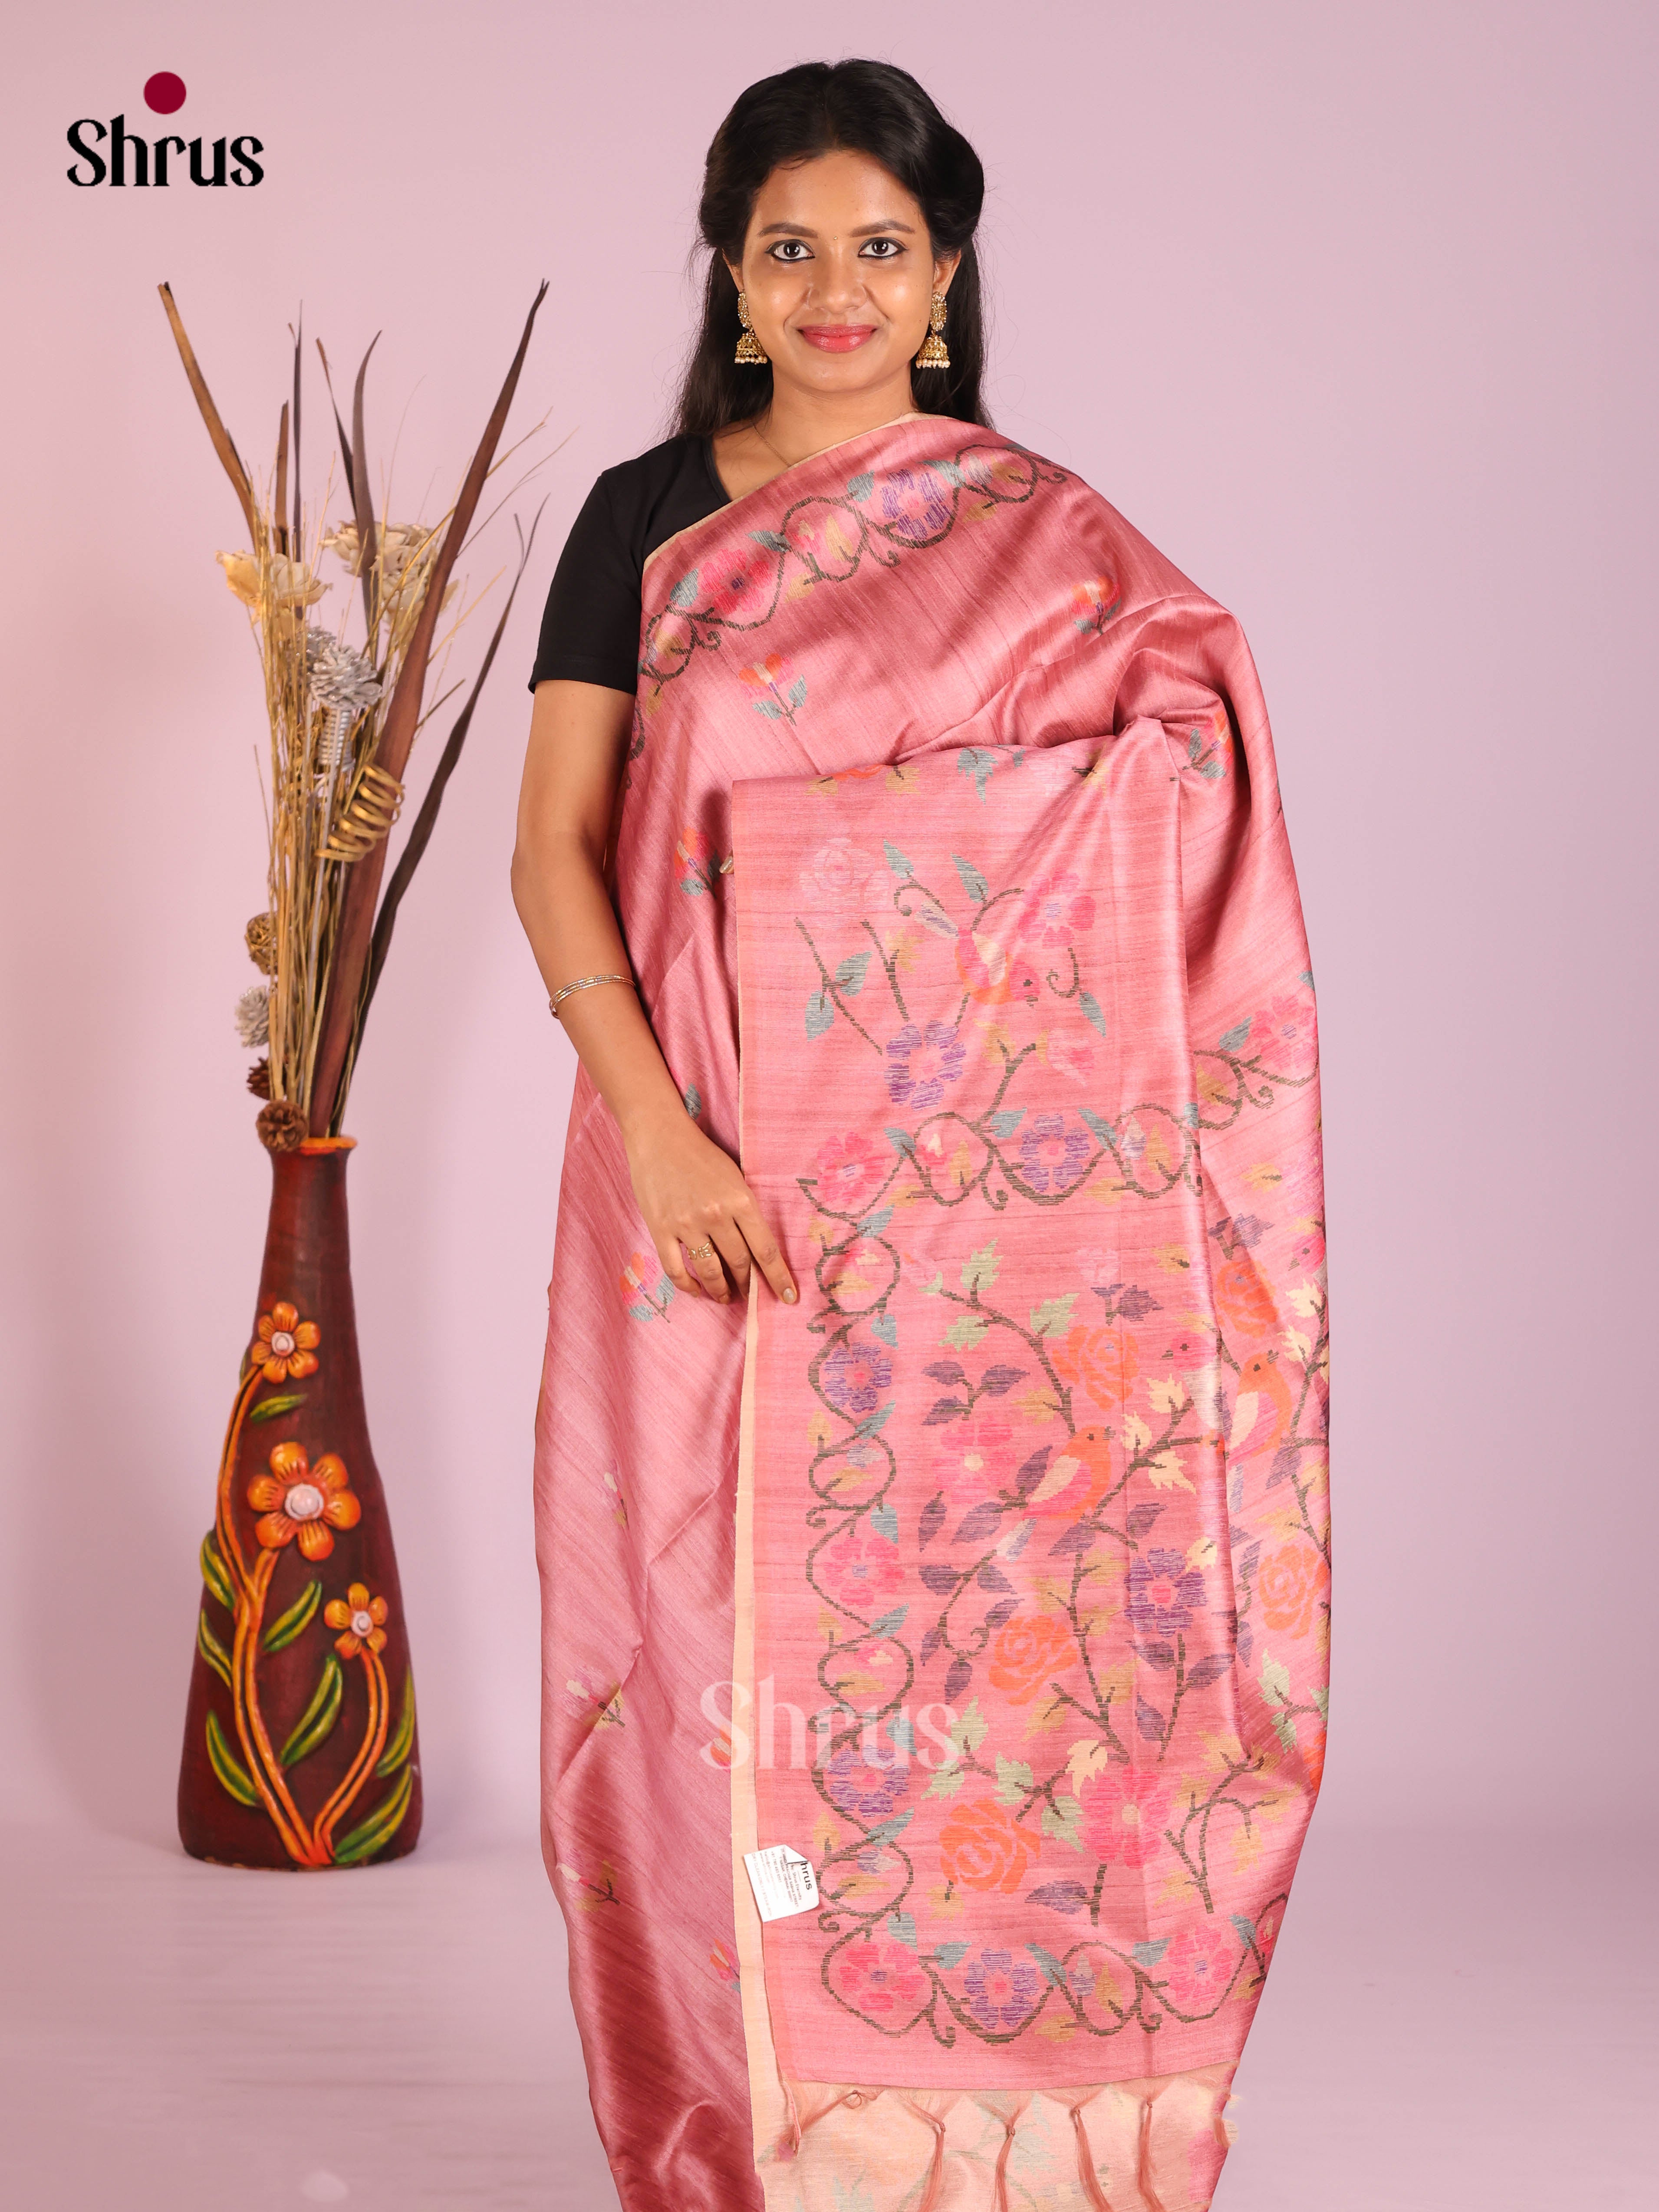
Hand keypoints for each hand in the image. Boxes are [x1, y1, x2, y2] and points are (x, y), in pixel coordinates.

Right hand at [625, 1108, 796, 1306]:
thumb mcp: (735, 1176)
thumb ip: (745, 1209)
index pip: (765, 1250)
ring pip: (709, 1271)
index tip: (788, 1297)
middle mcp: (716, 1215)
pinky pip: (675, 1268)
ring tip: (725, 1297)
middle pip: (739, 1263)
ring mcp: (686, 1224)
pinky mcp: (661, 1229)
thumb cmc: (702, 1154)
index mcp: (740, 1201)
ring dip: (720, 1290)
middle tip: (750, 1295)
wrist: (660, 1136)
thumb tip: (756, 1247)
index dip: (778, 1277)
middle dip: (747, 1285)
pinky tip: (696, 1290)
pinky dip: (687, 1285)